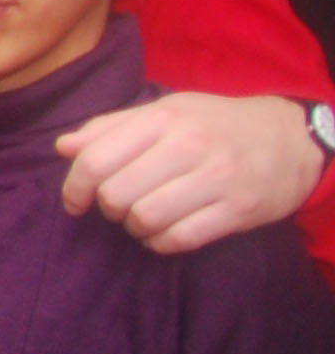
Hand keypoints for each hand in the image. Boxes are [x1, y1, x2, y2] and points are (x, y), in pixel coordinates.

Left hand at [57, 90, 324, 255]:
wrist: (290, 139)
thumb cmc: (214, 124)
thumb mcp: (165, 111)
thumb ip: (111, 127)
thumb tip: (64, 147)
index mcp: (164, 118)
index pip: (96, 160)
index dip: (74, 187)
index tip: (74, 202)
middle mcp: (189, 147)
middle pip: (116, 194)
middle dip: (106, 208)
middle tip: (116, 207)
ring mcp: (217, 179)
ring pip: (145, 219)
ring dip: (134, 227)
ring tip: (141, 218)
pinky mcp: (238, 210)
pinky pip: (179, 239)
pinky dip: (160, 242)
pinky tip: (163, 232)